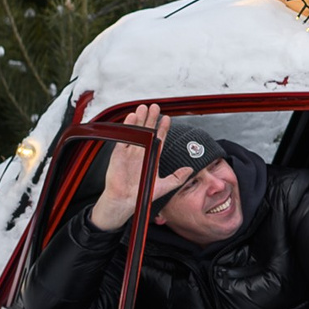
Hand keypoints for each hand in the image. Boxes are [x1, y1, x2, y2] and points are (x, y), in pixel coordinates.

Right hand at [89, 104, 192, 230]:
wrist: (124, 202)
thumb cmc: (141, 194)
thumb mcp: (164, 186)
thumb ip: (177, 178)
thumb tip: (190, 170)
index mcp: (152, 157)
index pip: (159, 139)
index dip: (163, 128)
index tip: (167, 118)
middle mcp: (141, 152)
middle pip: (147, 131)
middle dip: (151, 119)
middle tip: (155, 107)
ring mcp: (130, 152)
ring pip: (136, 132)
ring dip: (139, 120)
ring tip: (143, 108)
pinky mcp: (119, 155)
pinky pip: (124, 139)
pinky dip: (127, 129)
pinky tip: (131, 119)